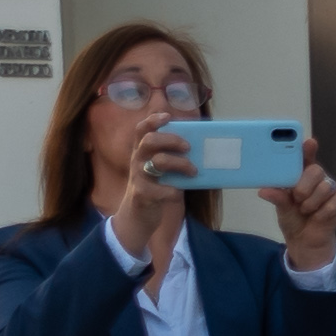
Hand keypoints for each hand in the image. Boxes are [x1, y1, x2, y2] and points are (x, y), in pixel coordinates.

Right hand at [111, 130, 191, 272]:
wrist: (137, 218)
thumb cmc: (154, 189)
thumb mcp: (158, 171)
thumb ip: (170, 158)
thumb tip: (199, 148)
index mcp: (140, 153)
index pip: (141, 129)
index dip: (153, 120)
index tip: (169, 116)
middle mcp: (136, 162)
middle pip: (150, 141)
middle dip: (171, 140)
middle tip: (188, 147)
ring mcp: (138, 178)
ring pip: (158, 162)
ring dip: (180, 164)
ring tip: (193, 171)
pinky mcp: (142, 195)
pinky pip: (163, 190)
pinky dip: (175, 191)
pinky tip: (178, 193)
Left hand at [265, 157, 335, 275]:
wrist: (305, 241)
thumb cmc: (293, 218)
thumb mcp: (281, 208)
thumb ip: (277, 197)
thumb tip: (264, 190)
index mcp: (301, 174)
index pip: (305, 157)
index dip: (307, 148)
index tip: (309, 142)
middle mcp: (317, 178)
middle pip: (316, 170)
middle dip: (304, 186)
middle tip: (297, 198)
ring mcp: (331, 188)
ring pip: (325, 187)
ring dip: (311, 202)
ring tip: (305, 210)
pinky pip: (332, 203)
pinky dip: (321, 213)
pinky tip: (317, 217)